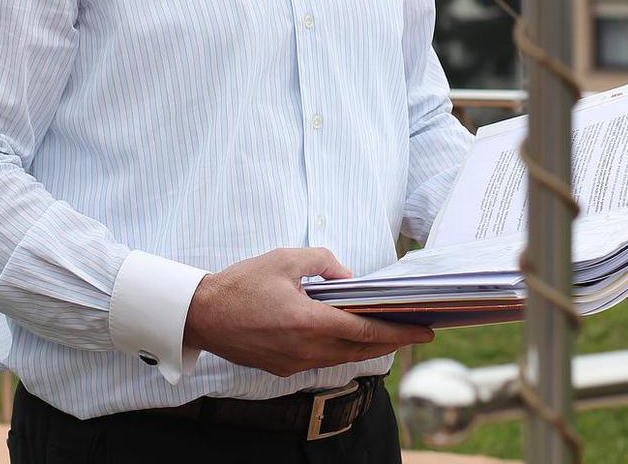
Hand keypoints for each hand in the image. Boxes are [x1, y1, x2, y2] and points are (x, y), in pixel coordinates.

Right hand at [182, 247, 432, 377]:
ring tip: (389, 334)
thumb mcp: (286, 259)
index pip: (365, 331)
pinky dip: (343, 350)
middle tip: (417, 333)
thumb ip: (323, 262)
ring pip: (343, 358)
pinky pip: (323, 360)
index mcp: (308, 322)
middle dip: (392, 342)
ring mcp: (293, 363)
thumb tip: (347, 277)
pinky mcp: (283, 368)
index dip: (398, 332)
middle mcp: (305, 349)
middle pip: (360, 350)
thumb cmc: (242, 284)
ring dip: (368, 348)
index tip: (424, 331)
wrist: (203, 314)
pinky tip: (350, 338)